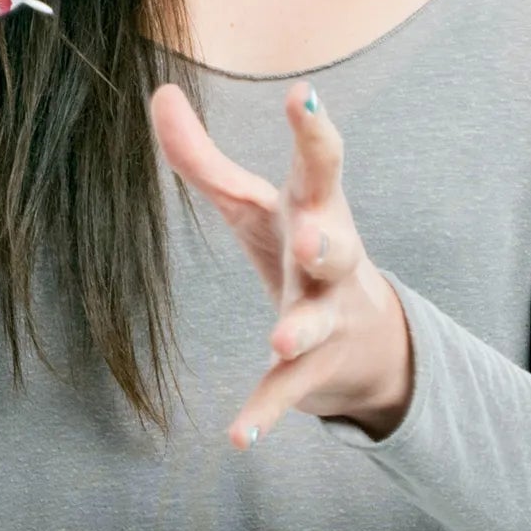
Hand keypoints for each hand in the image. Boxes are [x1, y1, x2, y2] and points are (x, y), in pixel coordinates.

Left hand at [148, 78, 413, 449]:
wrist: (372, 342)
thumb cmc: (300, 247)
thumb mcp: (253, 202)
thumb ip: (202, 155)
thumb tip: (159, 92)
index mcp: (317, 210)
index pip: (320, 164)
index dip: (313, 129)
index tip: (303, 95)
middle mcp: (332, 262)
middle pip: (338, 245)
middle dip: (326, 240)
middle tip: (311, 236)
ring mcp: (328, 318)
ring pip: (317, 322)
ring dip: (299, 330)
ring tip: (278, 342)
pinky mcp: (313, 370)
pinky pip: (288, 393)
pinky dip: (264, 414)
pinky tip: (238, 438)